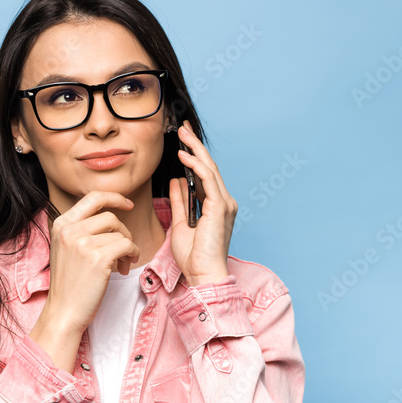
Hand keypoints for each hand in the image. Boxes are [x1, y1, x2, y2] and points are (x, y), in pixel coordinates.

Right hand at [41, 191, 140, 333]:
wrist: (63, 312)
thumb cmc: (69, 283)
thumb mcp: (66, 248)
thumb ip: (81, 229)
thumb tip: (111, 215)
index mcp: (61, 224)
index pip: (93, 197)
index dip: (115, 197)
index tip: (128, 204)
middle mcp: (70, 230)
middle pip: (110, 217)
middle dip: (123, 232)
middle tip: (124, 250)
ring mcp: (83, 243)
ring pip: (120, 233)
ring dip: (128, 248)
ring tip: (122, 263)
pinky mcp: (98, 258)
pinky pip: (126, 246)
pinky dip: (132, 254)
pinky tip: (125, 266)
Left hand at [167, 121, 236, 286]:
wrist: (203, 275)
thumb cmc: (194, 257)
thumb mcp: (182, 223)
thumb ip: (181, 201)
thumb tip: (177, 181)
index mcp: (216, 206)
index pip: (206, 175)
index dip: (195, 155)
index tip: (183, 140)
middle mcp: (224, 201)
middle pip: (209, 167)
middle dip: (195, 145)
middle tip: (183, 127)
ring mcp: (224, 203)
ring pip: (210, 169)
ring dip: (195, 149)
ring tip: (181, 134)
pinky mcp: (220, 207)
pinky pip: (208, 180)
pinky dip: (196, 165)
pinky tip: (184, 156)